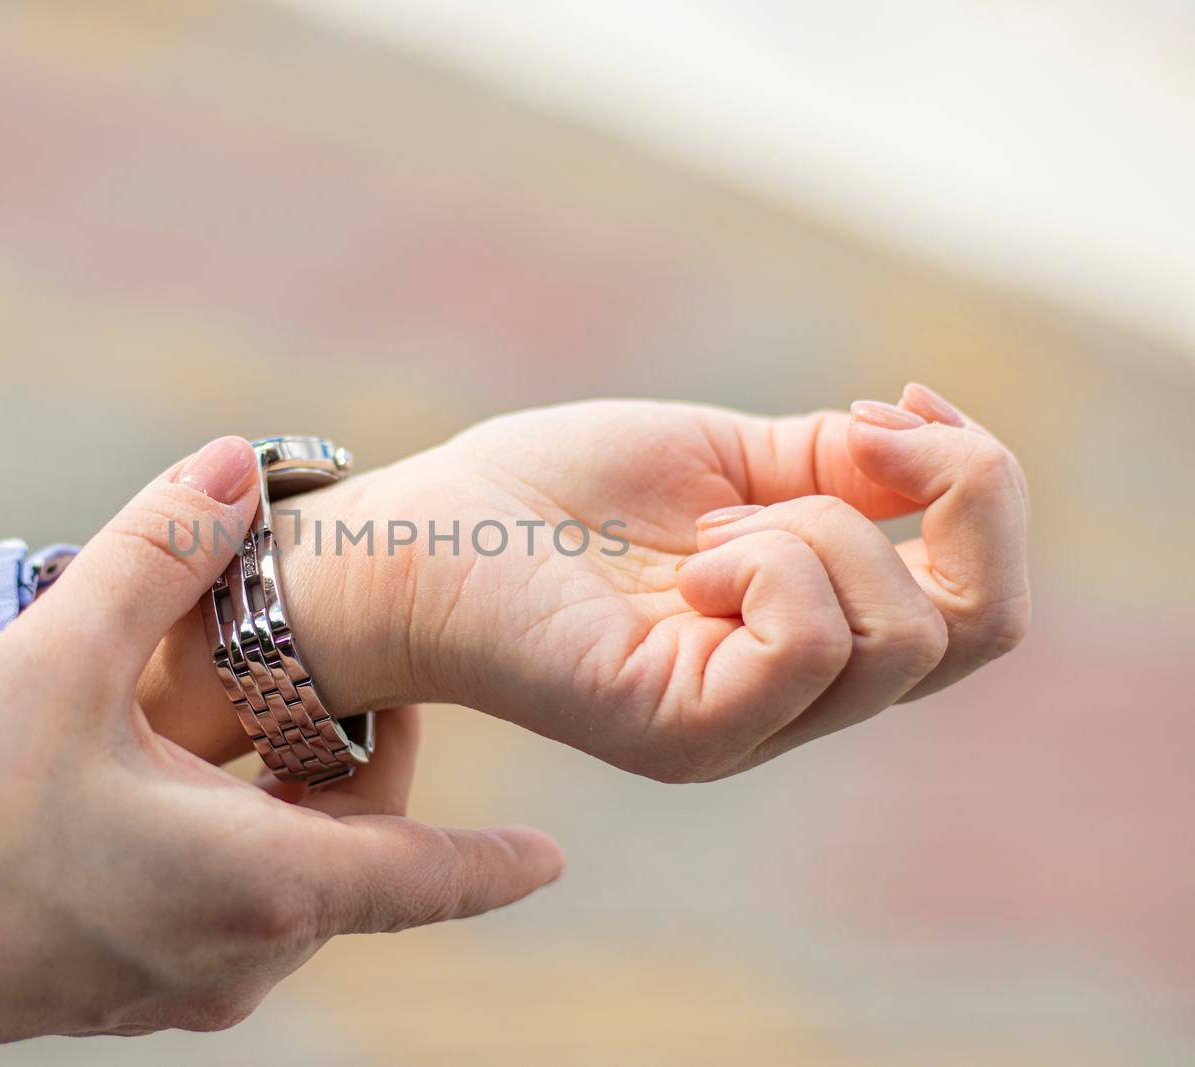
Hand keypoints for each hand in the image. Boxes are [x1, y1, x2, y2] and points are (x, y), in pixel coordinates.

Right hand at [0, 437, 562, 1060]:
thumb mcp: (52, 663)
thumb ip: (157, 556)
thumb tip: (236, 464)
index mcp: (257, 884)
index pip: (422, 879)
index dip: (491, 865)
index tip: (553, 859)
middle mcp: (241, 955)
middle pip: (353, 865)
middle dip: (354, 775)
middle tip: (320, 689)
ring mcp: (187, 988)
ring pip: (290, 890)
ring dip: (289, 811)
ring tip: (238, 727)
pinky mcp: (134, 996)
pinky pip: (229, 917)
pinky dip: (237, 850)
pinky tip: (168, 791)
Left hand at [151, 384, 1026, 782]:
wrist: (428, 528)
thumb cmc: (552, 496)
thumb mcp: (724, 460)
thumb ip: (838, 471)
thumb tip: (942, 454)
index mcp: (812, 637)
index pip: (982, 612)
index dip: (984, 492)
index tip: (895, 408)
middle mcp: (793, 701)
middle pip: (979, 630)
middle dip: (929, 500)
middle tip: (811, 452)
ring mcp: (745, 728)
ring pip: (900, 635)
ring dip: (815, 532)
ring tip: (702, 532)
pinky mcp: (684, 731)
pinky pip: (807, 646)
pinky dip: (768, 567)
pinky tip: (687, 562)